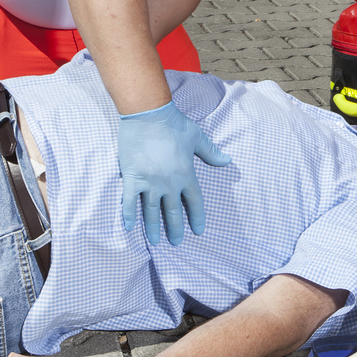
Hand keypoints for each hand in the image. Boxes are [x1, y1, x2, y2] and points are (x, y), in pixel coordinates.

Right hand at [118, 100, 230, 245]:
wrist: (148, 114)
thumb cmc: (174, 124)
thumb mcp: (197, 137)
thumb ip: (211, 152)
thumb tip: (227, 161)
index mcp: (187, 175)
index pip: (194, 202)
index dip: (196, 218)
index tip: (197, 231)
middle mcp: (170, 183)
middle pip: (173, 211)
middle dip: (175, 229)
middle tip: (176, 242)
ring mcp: (150, 182)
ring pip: (151, 211)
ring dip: (153, 227)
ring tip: (155, 241)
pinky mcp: (133, 178)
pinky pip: (129, 201)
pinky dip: (128, 214)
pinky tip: (129, 227)